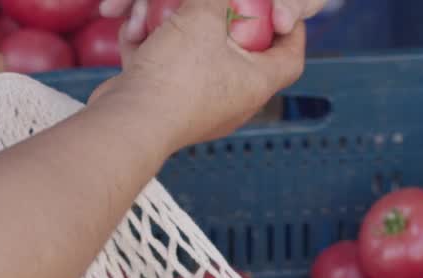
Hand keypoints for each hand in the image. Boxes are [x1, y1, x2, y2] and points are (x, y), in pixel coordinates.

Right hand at [91, 0, 305, 150]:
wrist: (130, 121)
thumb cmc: (175, 78)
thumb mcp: (201, 17)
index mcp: (256, 84)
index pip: (291, 58)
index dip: (292, 31)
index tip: (281, 13)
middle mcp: (234, 101)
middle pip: (239, 52)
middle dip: (220, 20)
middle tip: (214, 4)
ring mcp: (200, 107)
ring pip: (193, 55)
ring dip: (172, 27)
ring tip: (150, 10)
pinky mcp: (168, 107)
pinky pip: (166, 69)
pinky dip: (152, 47)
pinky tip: (133, 31)